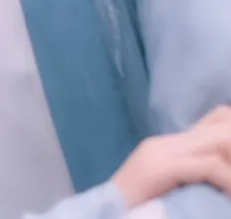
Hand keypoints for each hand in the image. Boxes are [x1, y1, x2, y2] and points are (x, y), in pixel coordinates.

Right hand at [112, 105, 230, 208]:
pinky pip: (210, 166)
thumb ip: (190, 175)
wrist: (107, 215)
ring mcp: (160, 153)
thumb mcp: (170, 189)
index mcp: (167, 146)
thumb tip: (221, 168)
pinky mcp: (160, 168)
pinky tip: (230, 195)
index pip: (218, 118)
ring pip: (221, 142)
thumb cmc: (138, 210)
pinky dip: (228, 181)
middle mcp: (164, 144)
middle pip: (222, 127)